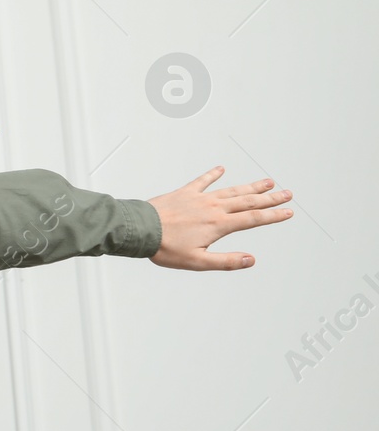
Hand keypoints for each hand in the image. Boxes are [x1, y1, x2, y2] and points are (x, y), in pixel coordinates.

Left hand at [147, 167, 292, 270]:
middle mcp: (213, 208)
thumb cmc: (165, 248)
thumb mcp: (198, 262)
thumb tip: (251, 260)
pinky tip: (221, 168)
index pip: (253, 219)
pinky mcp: (184, 193)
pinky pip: (202, 181)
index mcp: (219, 225)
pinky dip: (212, 174)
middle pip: (248, 201)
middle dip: (270, 198)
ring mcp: (199, 198)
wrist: (140, 229)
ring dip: (250, 186)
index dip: (273, 216)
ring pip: (231, 190)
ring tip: (267, 181)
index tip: (288, 211)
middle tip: (287, 193)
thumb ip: (226, 261)